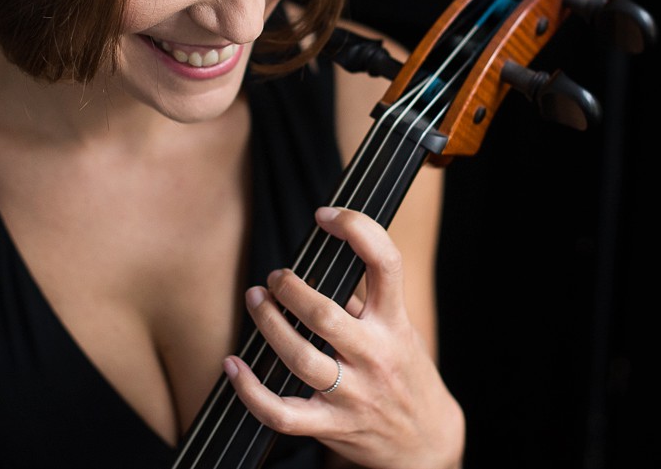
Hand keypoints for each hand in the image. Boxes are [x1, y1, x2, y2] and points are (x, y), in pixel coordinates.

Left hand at [223, 206, 464, 468]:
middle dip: (290, 288)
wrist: (426, 444)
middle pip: (325, 316)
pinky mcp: (331, 427)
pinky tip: (233, 365)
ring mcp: (353, 395)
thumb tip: (322, 261)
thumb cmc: (406, 374)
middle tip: (275, 276)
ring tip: (255, 300)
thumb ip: (367, 300)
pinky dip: (250, 390)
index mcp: (395, 323)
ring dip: (268, 324)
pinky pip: (281, 412)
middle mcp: (375, 356)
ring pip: (299, 358)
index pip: (385, 262)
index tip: (327, 215)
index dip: (356, 228)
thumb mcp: (401, 330)